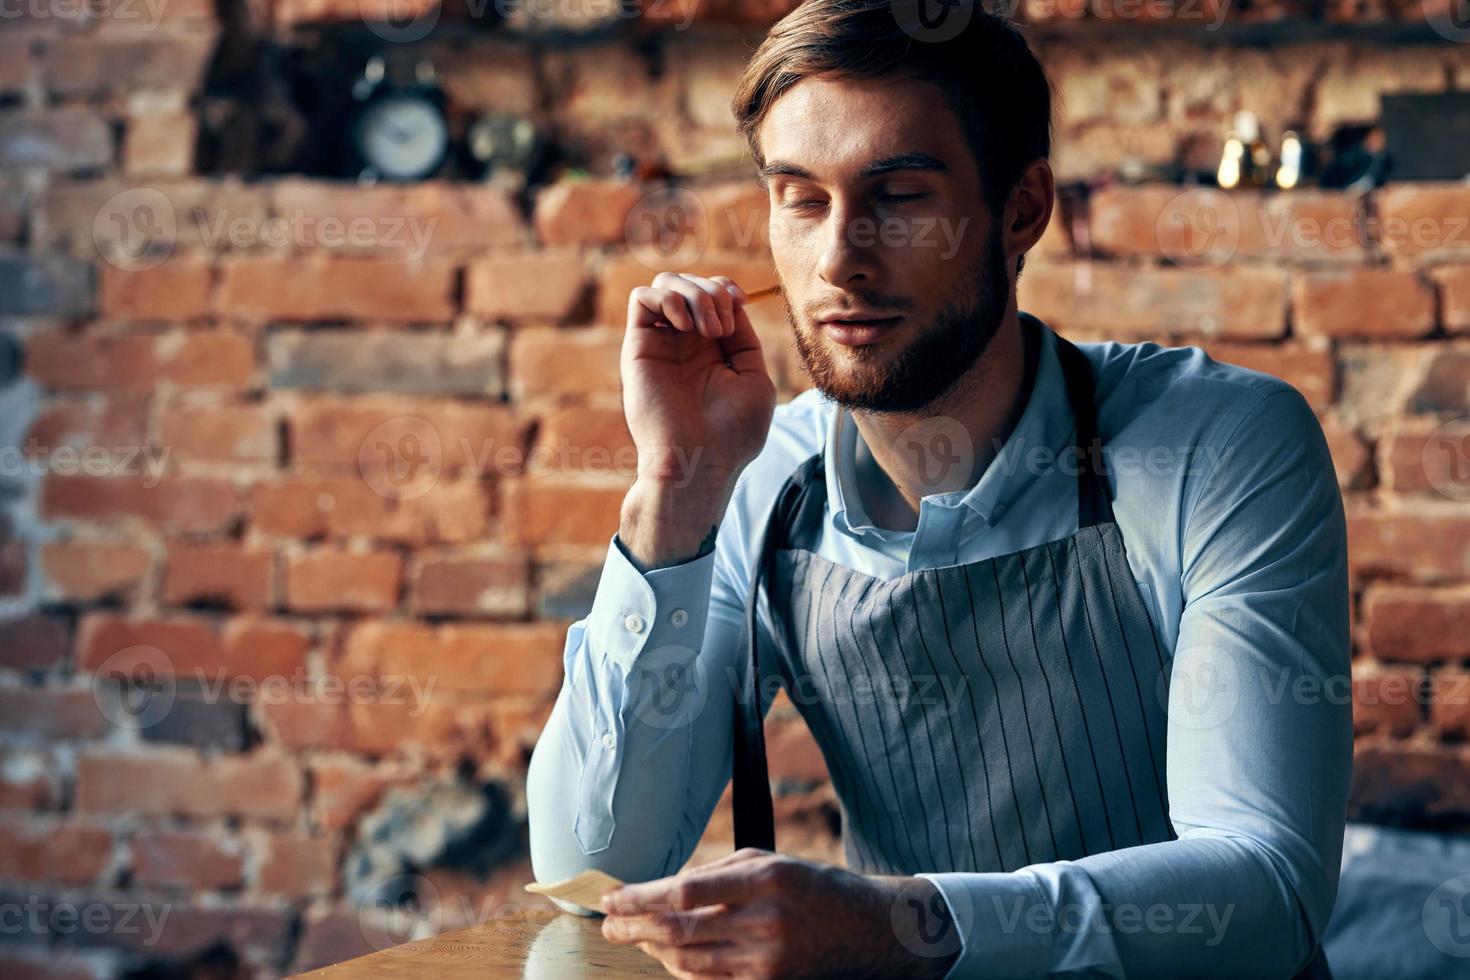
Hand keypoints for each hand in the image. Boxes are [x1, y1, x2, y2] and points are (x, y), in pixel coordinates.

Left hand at [598, 848, 961, 979]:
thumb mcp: (771, 861)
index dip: (641, 897)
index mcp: (765, 879)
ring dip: (654, 951)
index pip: (685, 891)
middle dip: (635, 929)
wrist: (869, 931)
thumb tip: (667, 886)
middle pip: (679, 931)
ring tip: (634, 938)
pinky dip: (683, 969)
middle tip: (609, 925)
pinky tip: (668, 956)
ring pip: (689, 962)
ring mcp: (768, 960)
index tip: (613, 897)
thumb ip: (720, 872)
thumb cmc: (815, 886)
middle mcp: (765, 921)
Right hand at [618, 274, 777, 567]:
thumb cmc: (732, 432)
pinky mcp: (638, 347)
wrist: (700, 461)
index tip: (740, 302)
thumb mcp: (754, 378)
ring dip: (694, 293)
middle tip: (722, 330)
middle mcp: (684, 343)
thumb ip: (744, 339)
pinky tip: (686, 328)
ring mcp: (661, 343)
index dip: (727, 288)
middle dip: (714, 291)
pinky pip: (642, 297)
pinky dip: (667, 298)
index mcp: (712, 350)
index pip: (714, 295)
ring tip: (708, 330)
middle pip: (691, 283)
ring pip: (666, 282)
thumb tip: (732, 303)